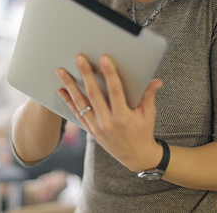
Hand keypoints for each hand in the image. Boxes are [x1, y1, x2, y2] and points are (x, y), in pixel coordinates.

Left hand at [56, 54, 162, 171]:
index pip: (115, 91)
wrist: (136, 157)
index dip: (110, 74)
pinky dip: (68, 101)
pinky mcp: (90, 130)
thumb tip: (156, 80)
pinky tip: (61, 90)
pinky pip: (77, 113)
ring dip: (70, 86)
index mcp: (123, 117)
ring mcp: (96, 127)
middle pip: (94, 94)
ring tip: (61, 71)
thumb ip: (148, 95)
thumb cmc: (143, 132)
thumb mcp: (148, 114)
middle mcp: (107, 122)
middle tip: (79, 58)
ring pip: (81, 103)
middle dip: (86, 74)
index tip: (104, 58)